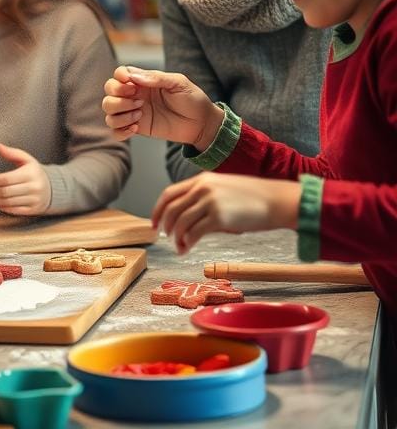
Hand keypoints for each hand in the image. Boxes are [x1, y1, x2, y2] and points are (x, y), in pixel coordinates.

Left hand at [0, 144, 50, 215]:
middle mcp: (33, 188)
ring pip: (8, 202)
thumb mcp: (26, 159)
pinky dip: (1, 207)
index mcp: (30, 173)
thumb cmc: (34, 172)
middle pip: (5, 192)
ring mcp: (33, 200)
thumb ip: (12, 153)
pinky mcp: (32, 210)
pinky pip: (14, 210)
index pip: (6, 179)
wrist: (52, 188)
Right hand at [102, 66, 223, 147]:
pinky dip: (120, 130)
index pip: (119, 74)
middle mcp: (134, 95)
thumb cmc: (192, 100)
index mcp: (143, 81)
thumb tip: (133, 77)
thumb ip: (156, 78)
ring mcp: (133, 112)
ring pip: (108, 110)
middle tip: (138, 101)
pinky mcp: (137, 128)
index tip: (131, 83)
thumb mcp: (178, 83)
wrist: (202, 124)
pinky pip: (115, 130)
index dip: (119, 78)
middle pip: (109, 91)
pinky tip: (135, 129)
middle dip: (118, 96)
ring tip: (139, 115)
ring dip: (120, 113)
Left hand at [152, 173, 300, 253]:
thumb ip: (204, 198)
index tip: (154, 223)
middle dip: (164, 225)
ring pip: (181, 222)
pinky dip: (187, 242)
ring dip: (176, 237)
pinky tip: (187, 248)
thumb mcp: (223, 189)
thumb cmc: (252, 198)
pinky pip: (195, 232)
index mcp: (201, 180)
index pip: (169, 194)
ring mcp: (210, 202)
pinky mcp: (219, 217)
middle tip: (165, 237)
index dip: (157, 209)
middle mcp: (202, 188)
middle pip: (172, 209)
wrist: (276, 200)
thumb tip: (188, 219)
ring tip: (179, 247)